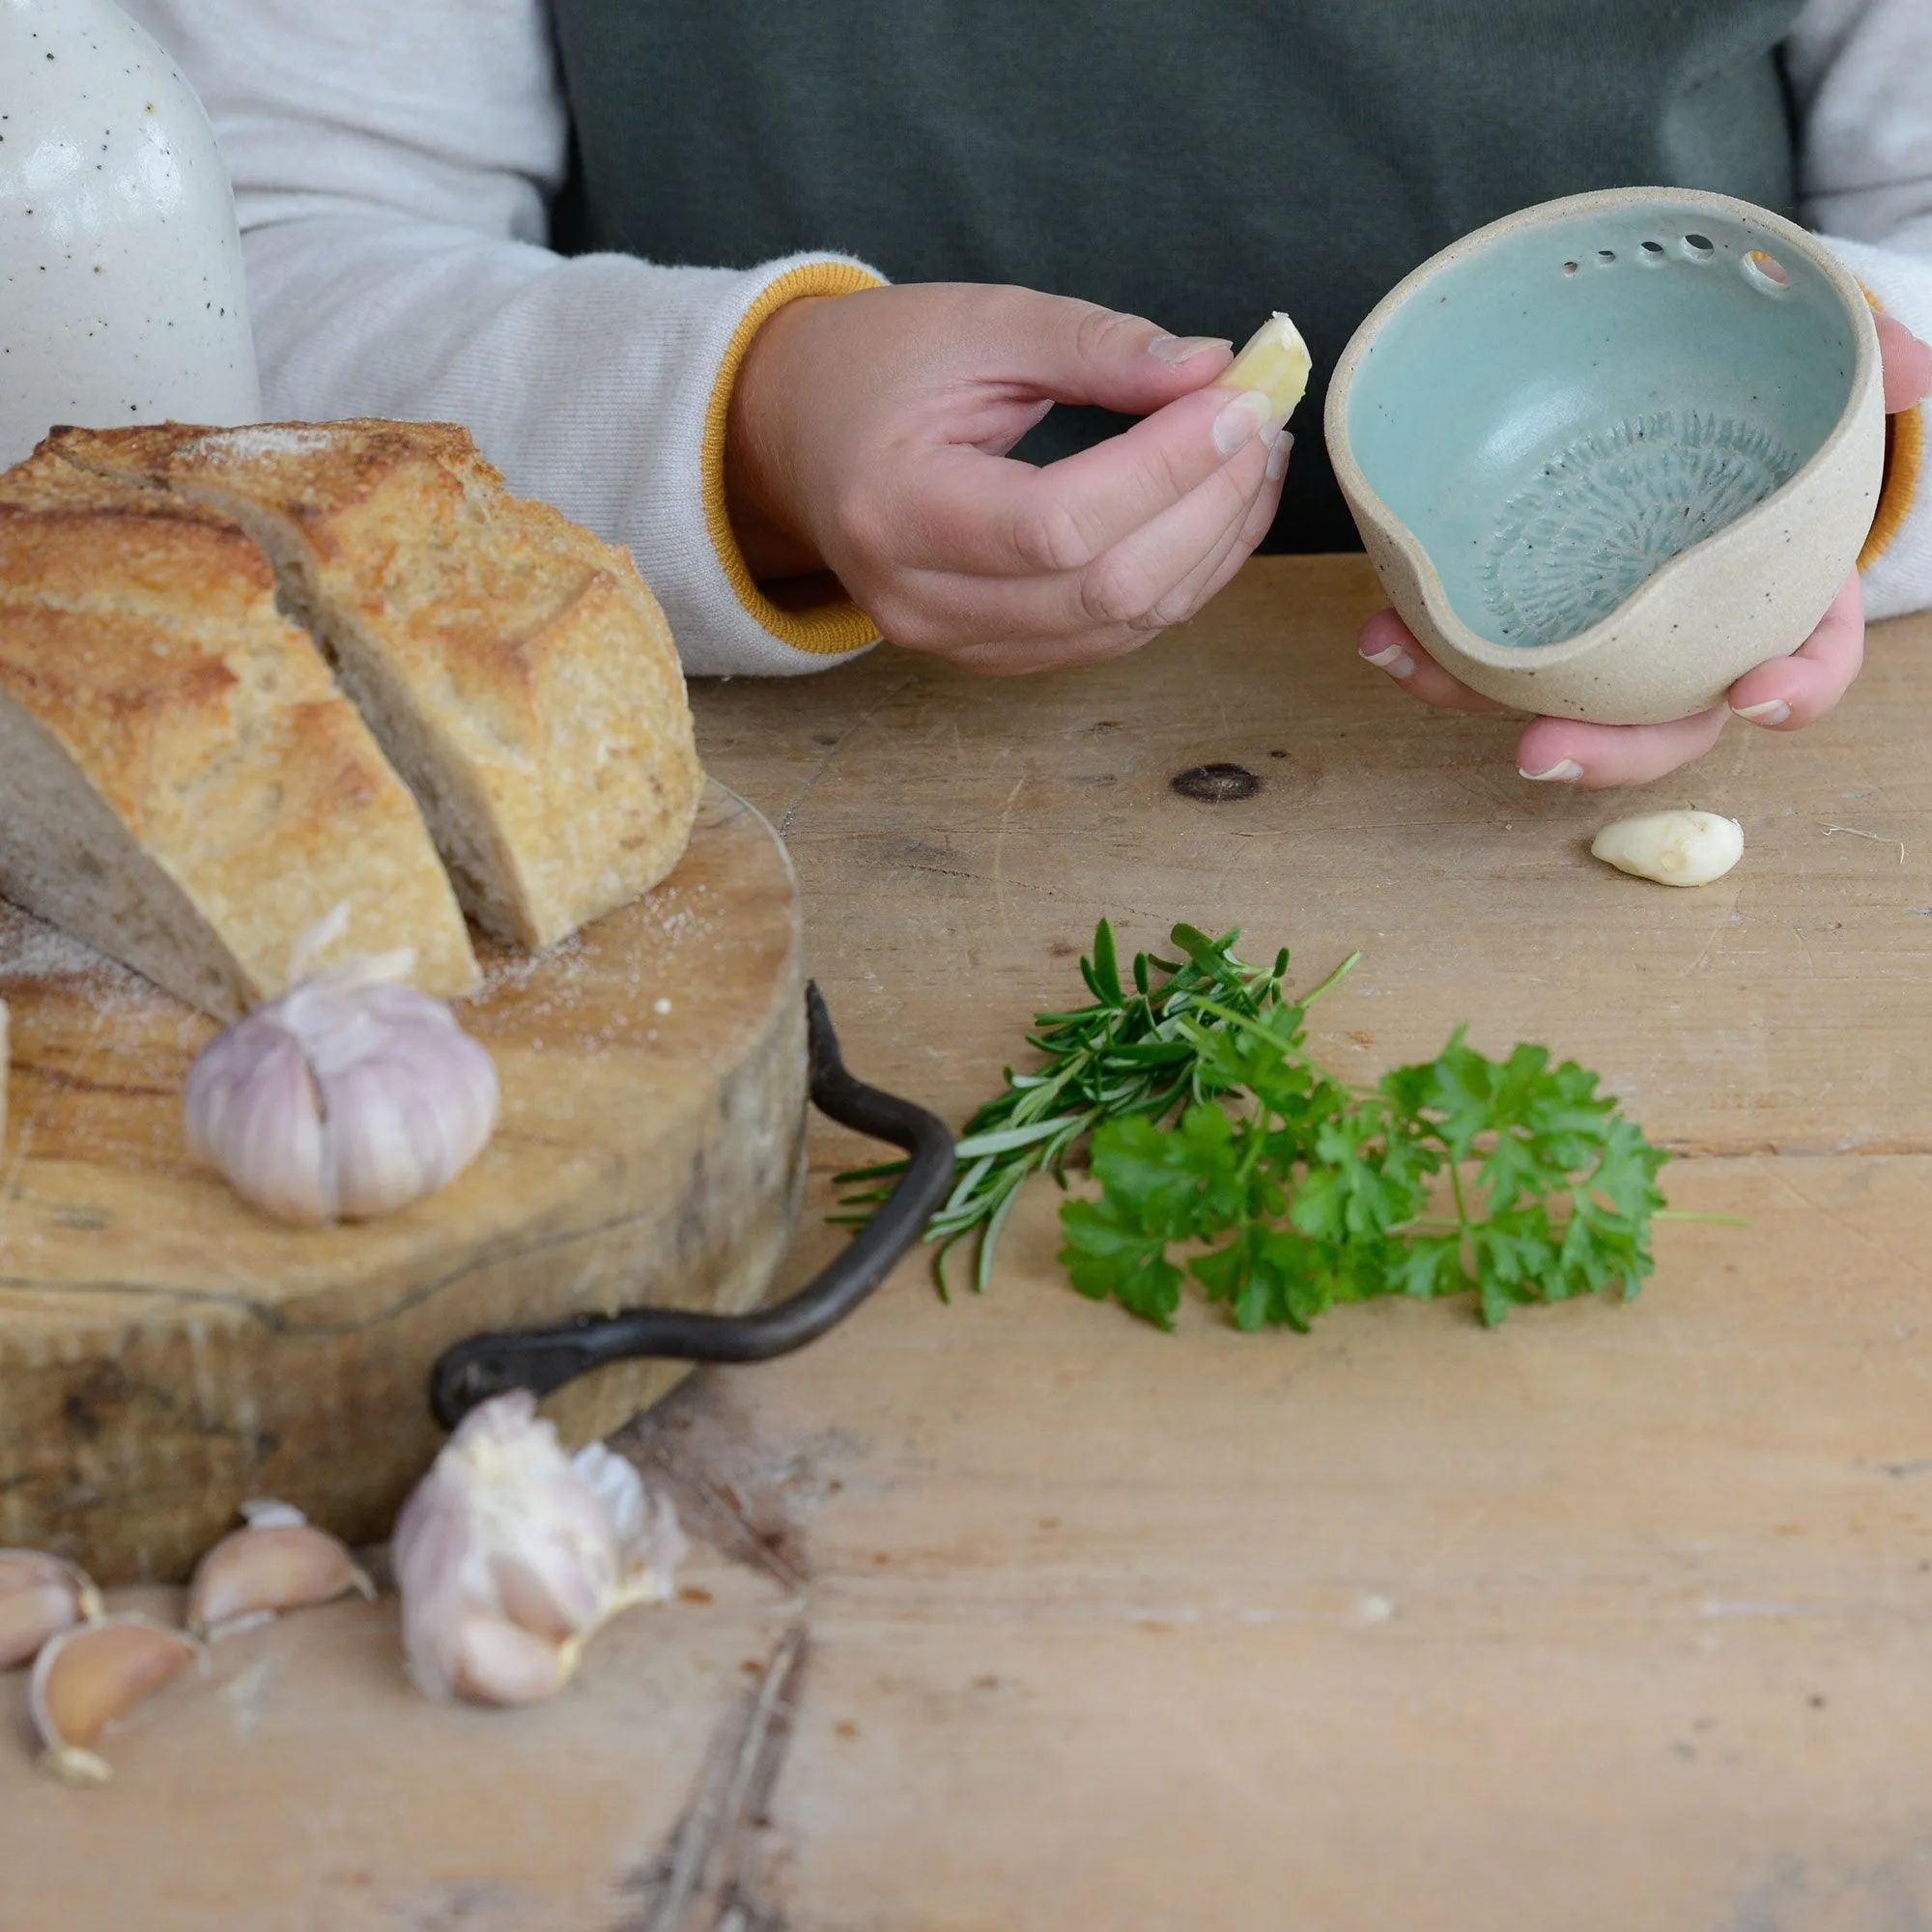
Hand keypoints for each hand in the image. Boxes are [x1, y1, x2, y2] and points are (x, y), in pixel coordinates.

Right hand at [724, 283, 1291, 673]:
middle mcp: (918, 601)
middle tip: (1262, 423)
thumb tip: (1214, 369)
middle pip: (1104, 589)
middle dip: (1209, 506)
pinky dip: (1181, 578)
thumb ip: (1095, 345)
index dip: (1166, 468)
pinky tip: (1216, 510)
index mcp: (896, 510)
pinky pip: (1112, 638)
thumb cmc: (879, 367)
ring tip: (1254, 457)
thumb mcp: (979, 324)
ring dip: (1212, 546)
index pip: (1058, 522)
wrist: (800, 436)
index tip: (1238, 399)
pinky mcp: (992, 655)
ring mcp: (954, 644)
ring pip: (1123, 625)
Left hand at [1357, 313, 1931, 786]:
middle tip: (1538, 750)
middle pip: (1663, 725)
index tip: (1751, 696)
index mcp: (1783, 600)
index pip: (1809, 671)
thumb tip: (1915, 367)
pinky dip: (1432, 649)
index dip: (1790, 695)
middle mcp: (1692, 640)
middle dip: (1603, 753)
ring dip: (1481, 701)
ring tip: (1414, 668)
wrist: (1689, 374)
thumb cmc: (1770, 388)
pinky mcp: (1534, 610)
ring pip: (1558, 699)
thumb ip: (1875, 357)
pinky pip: (1487, 651)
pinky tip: (1383, 630)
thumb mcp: (1828, 360)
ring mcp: (1607, 635)